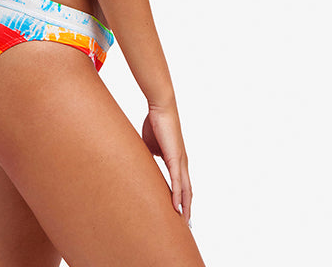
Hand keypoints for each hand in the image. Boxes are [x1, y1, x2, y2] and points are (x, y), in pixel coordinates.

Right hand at [142, 106, 192, 224]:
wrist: (160, 108)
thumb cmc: (156, 122)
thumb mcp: (151, 144)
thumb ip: (150, 156)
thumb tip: (143, 163)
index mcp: (176, 159)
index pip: (182, 183)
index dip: (181, 197)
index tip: (179, 211)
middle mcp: (182, 162)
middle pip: (187, 190)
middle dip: (187, 207)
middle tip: (185, 223)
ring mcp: (180, 161)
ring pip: (186, 189)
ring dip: (185, 206)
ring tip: (184, 221)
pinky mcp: (175, 158)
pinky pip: (178, 181)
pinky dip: (178, 196)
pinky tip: (177, 207)